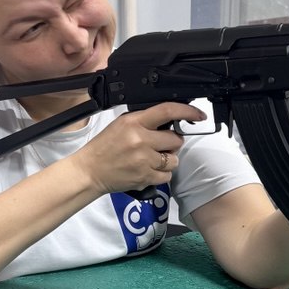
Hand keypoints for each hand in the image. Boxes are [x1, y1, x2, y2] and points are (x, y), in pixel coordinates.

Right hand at [70, 102, 206, 194]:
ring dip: (168, 160)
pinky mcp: (144, 177)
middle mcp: (140, 139)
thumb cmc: (105, 147)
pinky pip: (167, 176)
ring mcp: (143, 160)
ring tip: (152, 160)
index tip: (198, 114)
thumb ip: (145, 121)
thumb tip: (170, 121)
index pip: (167, 111)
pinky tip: (149, 170)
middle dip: (172, 143)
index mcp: (134, 122)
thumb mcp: (122, 125)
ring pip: (174, 159)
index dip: (187, 111)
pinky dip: (161, 174)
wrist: (90, 171)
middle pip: (175, 139)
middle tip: (160, 146)